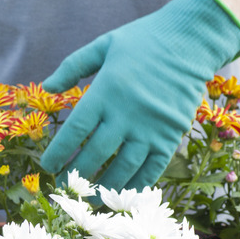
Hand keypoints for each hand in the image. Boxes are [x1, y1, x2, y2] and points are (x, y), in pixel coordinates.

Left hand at [40, 0, 239, 190]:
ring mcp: (151, 127)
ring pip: (123, 166)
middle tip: (64, 186)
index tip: (47, 166)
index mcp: (106, 92)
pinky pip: (153, 167)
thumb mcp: (103, 45)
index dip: (59, 152)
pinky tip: (123, 195)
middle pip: (96, 153)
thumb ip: (73, 66)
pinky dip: (137, 184)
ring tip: (90, 198)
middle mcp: (127, 114)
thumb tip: (47, 86)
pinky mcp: (171, 135)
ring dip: (104, 186)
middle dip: (77, 174)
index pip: (76, 130)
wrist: (192, 40)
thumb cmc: (143, 42)